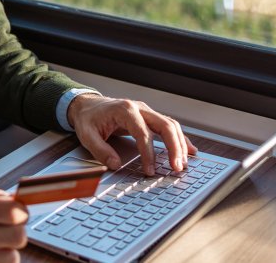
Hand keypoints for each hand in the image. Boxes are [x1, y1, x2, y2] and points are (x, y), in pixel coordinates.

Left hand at [67, 94, 196, 175]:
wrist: (87, 104)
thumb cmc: (88, 118)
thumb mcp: (87, 135)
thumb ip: (100, 150)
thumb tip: (115, 165)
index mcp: (124, 110)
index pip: (143, 133)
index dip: (148, 153)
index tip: (150, 170)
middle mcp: (139, 108)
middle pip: (165, 125)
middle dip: (174, 147)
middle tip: (176, 167)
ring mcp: (146, 111)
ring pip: (170, 125)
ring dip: (180, 144)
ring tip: (183, 164)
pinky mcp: (149, 117)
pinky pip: (168, 127)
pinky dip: (180, 139)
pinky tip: (189, 151)